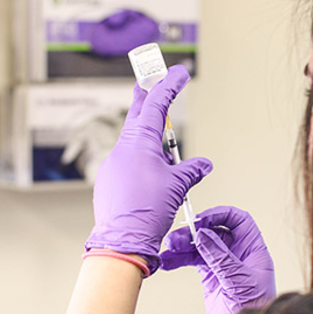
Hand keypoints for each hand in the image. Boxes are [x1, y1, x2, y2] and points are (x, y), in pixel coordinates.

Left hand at [85, 66, 212, 275]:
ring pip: (133, 141)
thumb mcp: (177, 186)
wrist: (122, 240)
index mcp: (139, 143)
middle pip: (136, 115)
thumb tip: (203, 165)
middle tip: (152, 81)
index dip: (168, 86)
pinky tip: (151, 177)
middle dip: (147, 98)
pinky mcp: (109, 181)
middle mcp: (122, 149)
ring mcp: (112, 165)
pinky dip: (141, 160)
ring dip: (149, 138)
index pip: (155, 104)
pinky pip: (126, 161)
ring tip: (166, 153)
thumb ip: (191, 170)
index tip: (178, 73)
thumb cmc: (147, 211)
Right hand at [160, 206, 275, 313]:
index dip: (220, 215)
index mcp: (253, 250)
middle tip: (177, 237)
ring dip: (184, 245)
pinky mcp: (212, 278)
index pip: (239, 221)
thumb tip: (205, 234)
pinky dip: (180, 259)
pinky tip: (168, 261)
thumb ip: (220, 257)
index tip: (200, 220)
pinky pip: (194, 261)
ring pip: (202, 246)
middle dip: (195, 232)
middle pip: (215, 232)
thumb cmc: (255, 311)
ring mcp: (224, 265)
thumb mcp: (239, 281)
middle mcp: (239, 254)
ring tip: (168, 249)